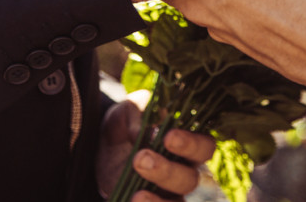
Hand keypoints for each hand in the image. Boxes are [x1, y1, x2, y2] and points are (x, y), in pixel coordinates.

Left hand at [97, 90, 216, 200]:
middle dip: (168, 171)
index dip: (192, 144)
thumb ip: (135, 114)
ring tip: (137, 194)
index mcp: (187, 144)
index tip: (168, 137)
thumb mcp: (125, 113)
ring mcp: (167, 194)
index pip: (204, 146)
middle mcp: (183, 172)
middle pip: (191, 180)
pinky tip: (132, 201)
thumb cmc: (125, 125)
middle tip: (142, 158)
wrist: (101, 150)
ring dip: (158, 201)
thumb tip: (140, 133)